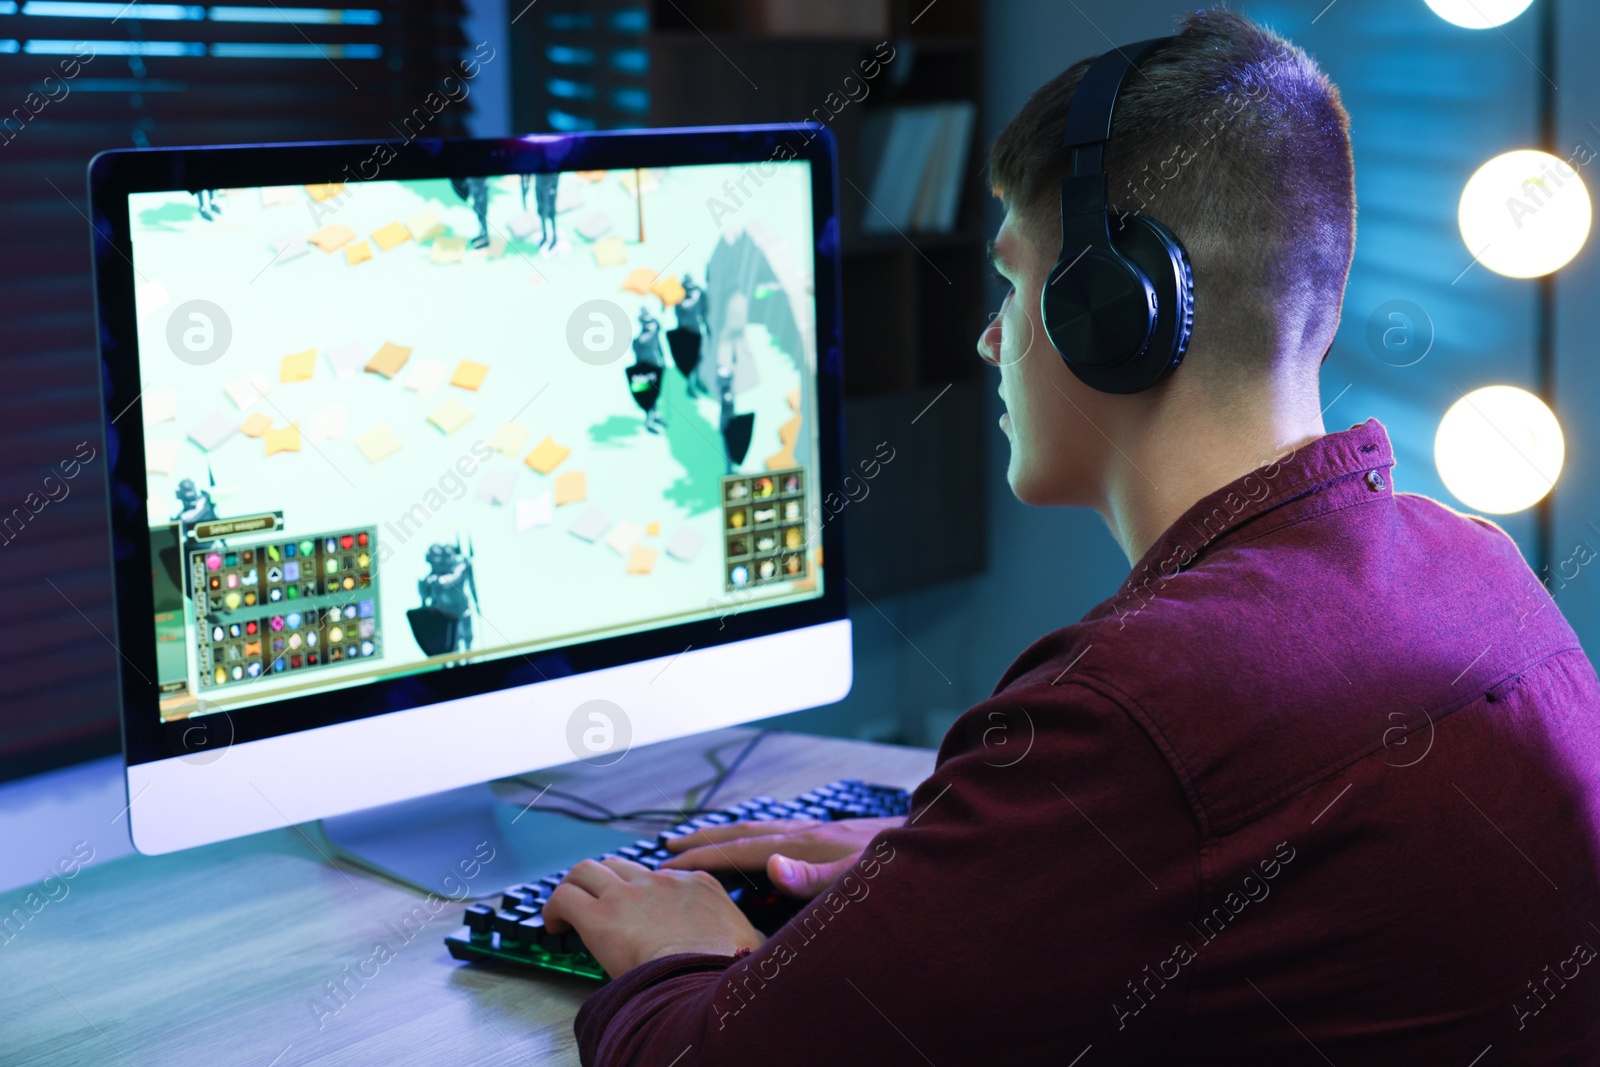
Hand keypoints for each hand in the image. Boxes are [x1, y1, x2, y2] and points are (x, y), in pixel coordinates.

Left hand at [542, 858, 765, 976]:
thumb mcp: (751, 942)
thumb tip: (754, 946)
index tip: (636, 908)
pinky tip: (554, 926)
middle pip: (619, 865)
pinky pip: (564, 897)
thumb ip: (747, 936)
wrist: (706, 976)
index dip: (643, 891)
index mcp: (698, 885)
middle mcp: (661, 881)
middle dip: (603, 881)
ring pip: (587, 870)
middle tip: (595, 904)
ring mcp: (629, 894)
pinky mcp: (600, 915)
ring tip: (568, 911)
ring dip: (575, 888)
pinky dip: (554, 908)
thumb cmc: (729, 967)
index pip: (662, 876)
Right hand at [661, 816, 903, 898]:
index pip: (740, 849)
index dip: (703, 857)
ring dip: (729, 839)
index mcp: (804, 844)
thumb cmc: (898, 867)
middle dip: (705, 840)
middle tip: (668, 847)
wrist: (938, 836)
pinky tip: (765, 860)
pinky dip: (760, 845)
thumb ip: (814, 877)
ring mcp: (820, 834)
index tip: (668, 864)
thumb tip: (770, 867)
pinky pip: (783, 838)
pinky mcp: (835, 840)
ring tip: (704, 847)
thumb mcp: (857, 878)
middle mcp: (806, 834)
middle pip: (744, 833)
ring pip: (762, 833)